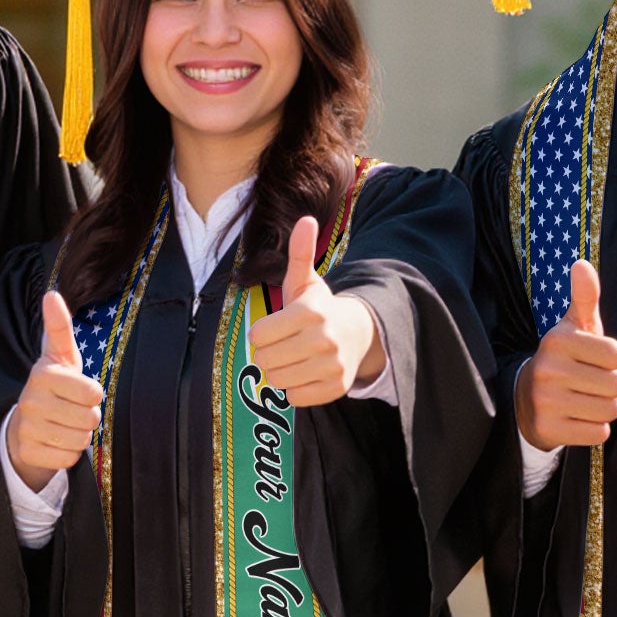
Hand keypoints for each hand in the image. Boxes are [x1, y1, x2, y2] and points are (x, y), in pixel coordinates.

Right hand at [5, 290, 102, 491]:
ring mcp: (27, 427)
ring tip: (64, 425)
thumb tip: (52, 294)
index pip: (93, 393)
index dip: (93, 394)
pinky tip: (55, 442)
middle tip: (72, 410)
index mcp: (43, 373)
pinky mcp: (28, 452)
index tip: (80, 390)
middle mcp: (31, 400)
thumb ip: (59, 327)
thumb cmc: (54, 386)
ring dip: (79, 435)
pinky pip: (68, 458)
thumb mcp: (60, 356)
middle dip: (88, 417)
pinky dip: (68, 453)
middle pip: (90, 419)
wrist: (24, 425)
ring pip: (81, 440)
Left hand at [247, 215, 382, 406]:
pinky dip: (294, 388)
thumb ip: (300, 253)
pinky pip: (294, 397)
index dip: (261, 333)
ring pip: (277, 381)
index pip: (258, 336)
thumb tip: (306, 219)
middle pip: (265, 360)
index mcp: (311, 312)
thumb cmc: (320, 308)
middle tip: (283, 344)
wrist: (358, 333)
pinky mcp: (336, 388)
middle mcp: (324, 340)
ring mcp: (332, 366)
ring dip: (279, 371)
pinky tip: (305, 372)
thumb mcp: (306, 281)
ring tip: (293, 358)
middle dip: (268, 353)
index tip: (274, 328)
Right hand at [515, 259, 616, 447]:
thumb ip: (584, 297)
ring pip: (610, 410)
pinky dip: (594, 429)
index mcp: (558, 340)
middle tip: (589, 384)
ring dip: (604, 408)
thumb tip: (582, 264)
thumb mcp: (573, 328)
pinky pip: (598, 433)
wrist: (525, 400)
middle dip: (610, 387)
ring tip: (584, 400)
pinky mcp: (549, 429)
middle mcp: (548, 369)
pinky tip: (576, 418)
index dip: (613, 361)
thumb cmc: (563, 360)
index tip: (594, 361)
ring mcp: (546, 401)